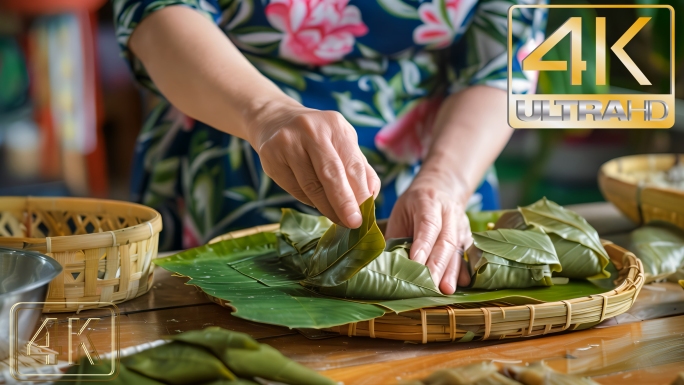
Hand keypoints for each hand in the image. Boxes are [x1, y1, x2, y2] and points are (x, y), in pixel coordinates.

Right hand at [248, 103, 380, 227]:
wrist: (276, 120)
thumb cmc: (318, 137)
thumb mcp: (342, 142)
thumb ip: (358, 167)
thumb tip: (370, 196)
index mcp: (335, 125)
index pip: (352, 165)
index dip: (360, 194)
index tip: (364, 217)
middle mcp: (311, 130)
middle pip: (330, 174)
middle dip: (343, 203)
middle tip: (352, 223)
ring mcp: (288, 142)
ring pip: (310, 185)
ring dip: (326, 207)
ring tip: (337, 219)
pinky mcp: (270, 155)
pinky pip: (293, 188)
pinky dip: (308, 200)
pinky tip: (316, 202)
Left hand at [385, 172, 471, 293]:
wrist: (440, 189)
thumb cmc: (414, 205)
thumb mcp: (401, 212)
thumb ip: (397, 235)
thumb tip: (386, 263)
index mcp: (429, 202)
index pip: (428, 225)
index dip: (423, 245)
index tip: (416, 263)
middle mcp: (449, 213)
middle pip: (446, 241)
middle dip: (438, 265)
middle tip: (430, 284)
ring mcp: (461, 225)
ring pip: (457, 250)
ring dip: (452, 272)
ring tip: (446, 290)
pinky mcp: (467, 237)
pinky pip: (467, 254)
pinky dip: (464, 270)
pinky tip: (461, 284)